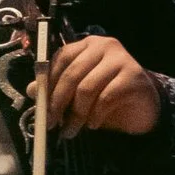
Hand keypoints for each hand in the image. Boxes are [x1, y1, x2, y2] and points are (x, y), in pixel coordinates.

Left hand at [44, 30, 160, 137]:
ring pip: (87, 87)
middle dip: (57, 102)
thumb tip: (32, 90)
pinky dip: (95, 115)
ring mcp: (120, 59)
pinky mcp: (133, 75)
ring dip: (76, 114)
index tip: (40, 108)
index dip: (47, 84)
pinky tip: (93, 124)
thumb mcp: (77, 94)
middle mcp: (104, 46)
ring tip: (71, 130)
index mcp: (86, 45)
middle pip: (71, 73)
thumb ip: (55, 88)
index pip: (60, 59)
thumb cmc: (106, 98)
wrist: (142, 107)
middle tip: (51, 123)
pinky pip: (106, 97)